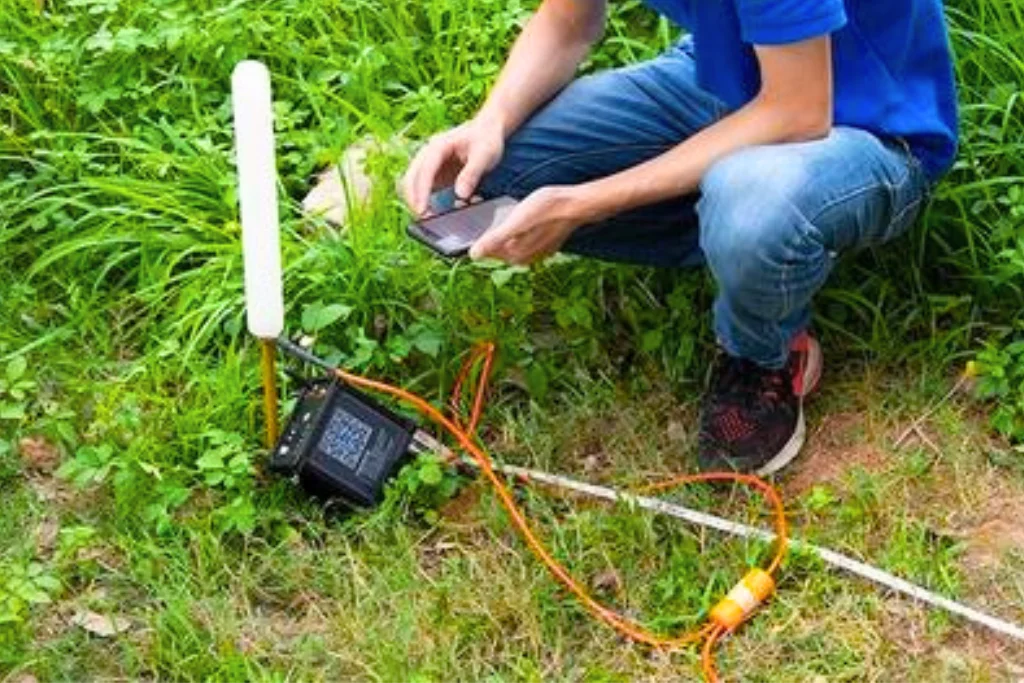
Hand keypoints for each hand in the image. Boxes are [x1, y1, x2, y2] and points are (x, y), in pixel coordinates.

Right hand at [401, 117, 505, 215]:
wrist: (487, 130)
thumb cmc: (486, 140)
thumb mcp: (484, 155)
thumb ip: (472, 174)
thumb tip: (460, 195)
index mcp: (438, 146)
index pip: (424, 170)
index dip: (421, 192)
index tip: (422, 210)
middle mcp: (428, 155)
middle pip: (411, 178)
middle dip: (413, 200)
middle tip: (424, 220)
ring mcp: (429, 165)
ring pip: (413, 185)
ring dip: (416, 202)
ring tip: (429, 219)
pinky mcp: (434, 174)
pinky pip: (424, 190)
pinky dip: (426, 201)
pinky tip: (437, 212)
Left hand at [469, 186, 589, 264]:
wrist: (577, 204)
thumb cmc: (547, 208)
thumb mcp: (517, 221)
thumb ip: (495, 239)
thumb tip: (474, 255)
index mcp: (515, 254)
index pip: (486, 252)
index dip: (475, 238)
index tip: (467, 222)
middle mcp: (525, 257)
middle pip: (498, 248)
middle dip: (488, 235)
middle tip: (479, 214)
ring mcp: (537, 251)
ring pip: (511, 243)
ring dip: (502, 232)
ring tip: (497, 215)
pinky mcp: (546, 242)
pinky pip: (524, 239)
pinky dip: (517, 231)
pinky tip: (518, 218)